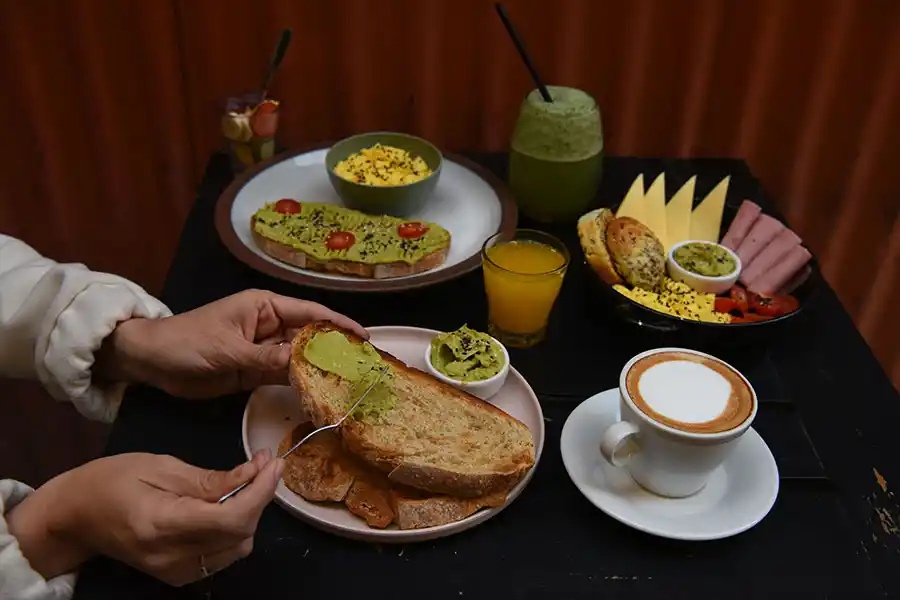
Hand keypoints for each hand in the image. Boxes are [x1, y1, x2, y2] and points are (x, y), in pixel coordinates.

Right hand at [7, 450, 282, 585]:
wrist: (75, 517)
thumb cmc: (112, 480)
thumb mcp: (160, 466)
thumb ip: (210, 478)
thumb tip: (255, 472)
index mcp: (162, 525)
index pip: (231, 519)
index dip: (261, 492)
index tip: (274, 463)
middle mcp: (172, 557)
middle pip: (240, 534)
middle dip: (260, 497)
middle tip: (262, 463)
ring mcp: (175, 572)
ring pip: (238, 547)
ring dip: (250, 513)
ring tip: (245, 481)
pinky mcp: (178, 577)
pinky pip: (223, 555)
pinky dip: (235, 529)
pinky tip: (226, 504)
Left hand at [97, 289, 366, 397]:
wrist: (151, 361)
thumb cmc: (187, 342)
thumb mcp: (228, 350)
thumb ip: (267, 358)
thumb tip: (303, 364)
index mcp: (265, 308)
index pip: (310, 313)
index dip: (339, 324)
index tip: (364, 339)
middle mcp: (269, 326)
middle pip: (310, 337)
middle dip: (335, 350)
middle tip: (363, 369)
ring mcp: (263, 350)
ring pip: (300, 359)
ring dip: (320, 370)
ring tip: (349, 384)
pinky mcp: (254, 371)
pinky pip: (284, 376)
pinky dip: (300, 384)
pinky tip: (319, 393)